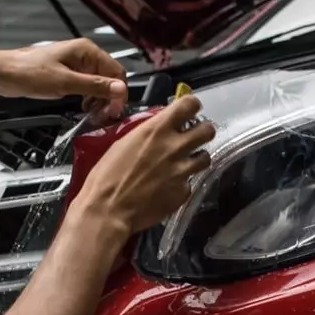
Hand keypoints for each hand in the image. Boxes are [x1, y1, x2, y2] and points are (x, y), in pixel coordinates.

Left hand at [0, 39, 127, 119]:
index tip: (113, 111)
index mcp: (87, 51)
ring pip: (99, 85)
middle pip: (109, 79)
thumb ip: (94, 86)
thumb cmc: (29, 74)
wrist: (4, 74)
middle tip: (103, 117)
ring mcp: (76, 65)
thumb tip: (120, 89)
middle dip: (109, 99)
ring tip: (93, 115)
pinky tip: (84, 109)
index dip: (118, 93)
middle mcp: (84, 55)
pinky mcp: (68, 74)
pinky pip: (87, 87)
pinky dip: (89, 99)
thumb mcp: (65, 83)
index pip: (116, 72)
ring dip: (100, 101)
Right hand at [70, 95, 215, 235]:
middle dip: (202, 132)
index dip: (191, 107)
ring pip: (206, 157)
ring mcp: (182, 171)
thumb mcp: (123, 143)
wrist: (108, 209)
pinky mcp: (183, 192)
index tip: (188, 112)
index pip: (190, 104)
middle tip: (193, 138)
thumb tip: (158, 130)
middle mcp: (174, 147)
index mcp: (157, 129)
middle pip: (208, 130)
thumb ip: (147, 134)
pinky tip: (167, 188)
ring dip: (196, 159)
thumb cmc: (106, 176)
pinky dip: (181, 185)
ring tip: (183, 165)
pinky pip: (190, 183)